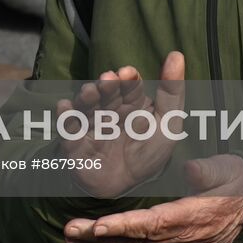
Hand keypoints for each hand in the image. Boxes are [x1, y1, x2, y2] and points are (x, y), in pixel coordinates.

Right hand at [61, 51, 184, 198]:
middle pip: (105, 93)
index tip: (127, 73)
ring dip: (86, 97)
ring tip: (89, 92)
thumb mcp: (168, 124)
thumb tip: (177, 54)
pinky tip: (65, 107)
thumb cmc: (147, 154)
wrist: (125, 188)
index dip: (128, 78)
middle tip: (108, 80)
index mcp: (130, 104)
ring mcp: (90, 124)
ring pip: (86, 106)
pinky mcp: (75, 142)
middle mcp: (108, 109)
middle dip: (106, 85)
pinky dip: (65, 117)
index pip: (128, 86)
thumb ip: (172, 92)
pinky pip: (68, 128)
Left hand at [63, 154, 242, 242]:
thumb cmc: (234, 185)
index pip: (154, 225)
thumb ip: (208, 171)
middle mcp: (182, 241)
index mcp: (193, 218)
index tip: (99, 227)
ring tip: (71, 238)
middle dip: (99, 238)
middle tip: (71, 230)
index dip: (125, 227)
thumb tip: (191, 169)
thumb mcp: (228, 170)